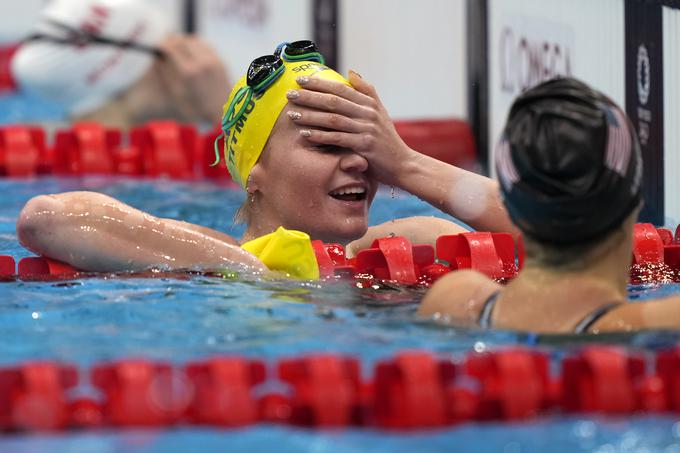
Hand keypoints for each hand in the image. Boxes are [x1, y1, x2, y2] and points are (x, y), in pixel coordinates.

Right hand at [158, 34, 230, 122]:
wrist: (223, 113)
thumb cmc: (196, 108)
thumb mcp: (177, 93)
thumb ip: (166, 73)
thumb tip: (158, 57)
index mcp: (188, 72)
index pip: (171, 48)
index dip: (162, 45)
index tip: (158, 46)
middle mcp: (201, 63)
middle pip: (183, 41)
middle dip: (173, 41)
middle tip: (167, 44)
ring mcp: (213, 61)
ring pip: (195, 41)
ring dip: (185, 41)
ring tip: (178, 47)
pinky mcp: (220, 61)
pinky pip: (206, 46)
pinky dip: (197, 45)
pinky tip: (192, 51)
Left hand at [285, 71, 416, 186]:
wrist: (402, 164)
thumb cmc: (387, 140)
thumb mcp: (380, 112)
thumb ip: (366, 92)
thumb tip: (350, 72)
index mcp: (370, 104)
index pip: (341, 89)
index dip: (320, 83)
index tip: (301, 80)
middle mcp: (369, 114)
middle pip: (334, 102)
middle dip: (310, 97)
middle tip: (290, 94)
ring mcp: (367, 130)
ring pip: (333, 119)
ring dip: (310, 116)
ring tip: (292, 114)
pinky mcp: (364, 146)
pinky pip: (337, 139)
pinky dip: (320, 136)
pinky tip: (305, 134)